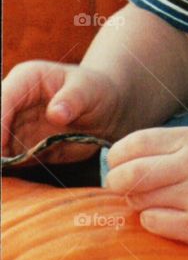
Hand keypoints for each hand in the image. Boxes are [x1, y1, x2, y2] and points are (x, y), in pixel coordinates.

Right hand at [1, 60, 122, 164]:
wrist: (106, 110)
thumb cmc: (97, 91)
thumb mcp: (90, 90)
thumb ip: (74, 99)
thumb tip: (55, 113)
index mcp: (26, 79)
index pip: (3, 99)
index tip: (2, 144)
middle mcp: (14, 102)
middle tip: (4, 163)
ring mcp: (15, 126)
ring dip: (1, 160)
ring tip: (7, 173)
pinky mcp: (21, 147)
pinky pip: (8, 160)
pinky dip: (7, 170)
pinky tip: (11, 179)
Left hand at [103, 127, 187, 245]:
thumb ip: (156, 151)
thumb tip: (110, 166)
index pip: (133, 144)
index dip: (117, 158)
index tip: (120, 167)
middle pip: (129, 175)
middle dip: (119, 185)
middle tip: (127, 190)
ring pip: (139, 200)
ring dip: (140, 204)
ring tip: (161, 202)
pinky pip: (153, 223)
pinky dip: (154, 222)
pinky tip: (172, 218)